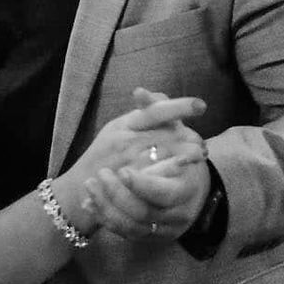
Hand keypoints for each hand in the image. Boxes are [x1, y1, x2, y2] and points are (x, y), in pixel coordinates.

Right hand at [63, 87, 205, 198]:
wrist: (81, 188)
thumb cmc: (102, 155)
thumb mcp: (116, 128)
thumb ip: (140, 113)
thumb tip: (161, 95)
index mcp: (125, 124)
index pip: (154, 111)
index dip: (178, 107)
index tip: (201, 105)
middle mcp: (126, 141)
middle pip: (166, 134)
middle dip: (189, 137)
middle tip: (202, 143)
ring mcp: (128, 162)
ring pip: (164, 154)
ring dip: (186, 154)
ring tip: (201, 153)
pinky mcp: (130, 183)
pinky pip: (155, 176)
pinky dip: (172, 171)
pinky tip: (185, 170)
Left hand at [77, 88, 212, 242]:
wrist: (187, 184)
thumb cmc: (178, 150)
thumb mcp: (172, 128)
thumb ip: (158, 110)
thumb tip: (140, 92)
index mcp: (186, 187)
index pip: (165, 193)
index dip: (143, 185)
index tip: (122, 170)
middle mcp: (176, 213)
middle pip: (144, 212)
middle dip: (118, 196)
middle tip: (99, 175)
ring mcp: (162, 227)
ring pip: (131, 226)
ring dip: (107, 206)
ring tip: (89, 185)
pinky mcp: (148, 235)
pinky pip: (124, 232)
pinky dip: (105, 218)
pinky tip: (88, 202)